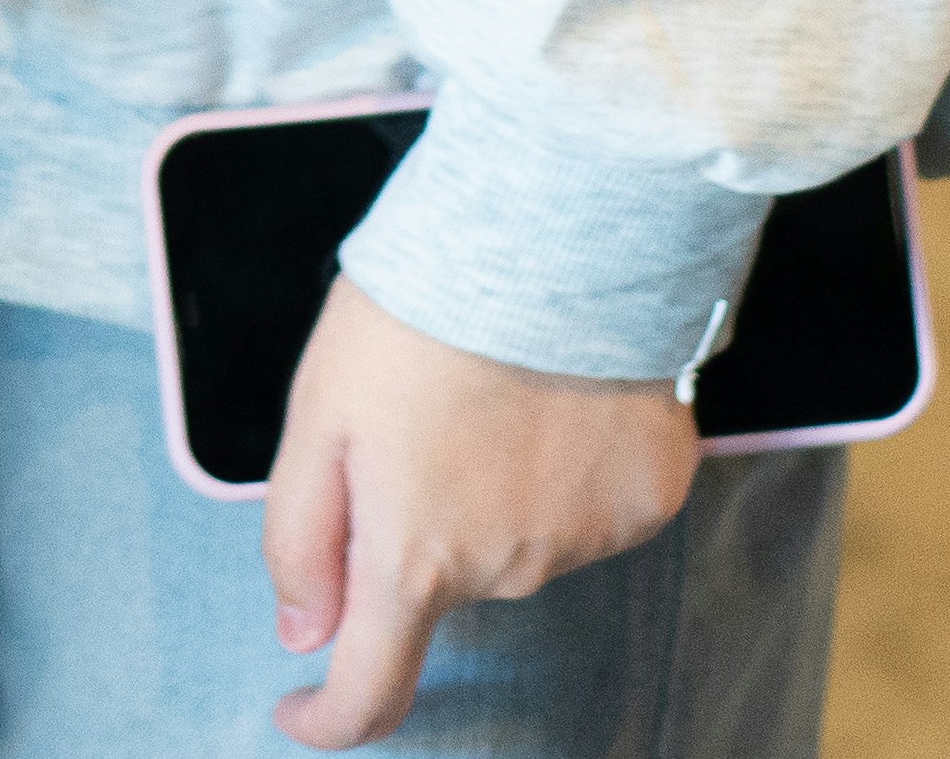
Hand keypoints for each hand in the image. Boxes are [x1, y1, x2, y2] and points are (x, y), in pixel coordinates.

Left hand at [270, 282, 698, 742]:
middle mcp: (507, 573)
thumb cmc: (424, 312)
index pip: (370, 693)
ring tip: (491, 387)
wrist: (556, 238)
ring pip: (518, 542)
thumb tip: (302, 634)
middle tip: (414, 415)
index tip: (302, 707)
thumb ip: (300, 537)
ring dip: (493, 492)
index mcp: (415, 558)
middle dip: (417, 524)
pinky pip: (588, 508)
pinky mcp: (648, 499)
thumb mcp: (316, 413)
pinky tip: (557, 397)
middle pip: (444, 582)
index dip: (328, 718)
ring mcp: (586, 541)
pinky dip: (563, 470)